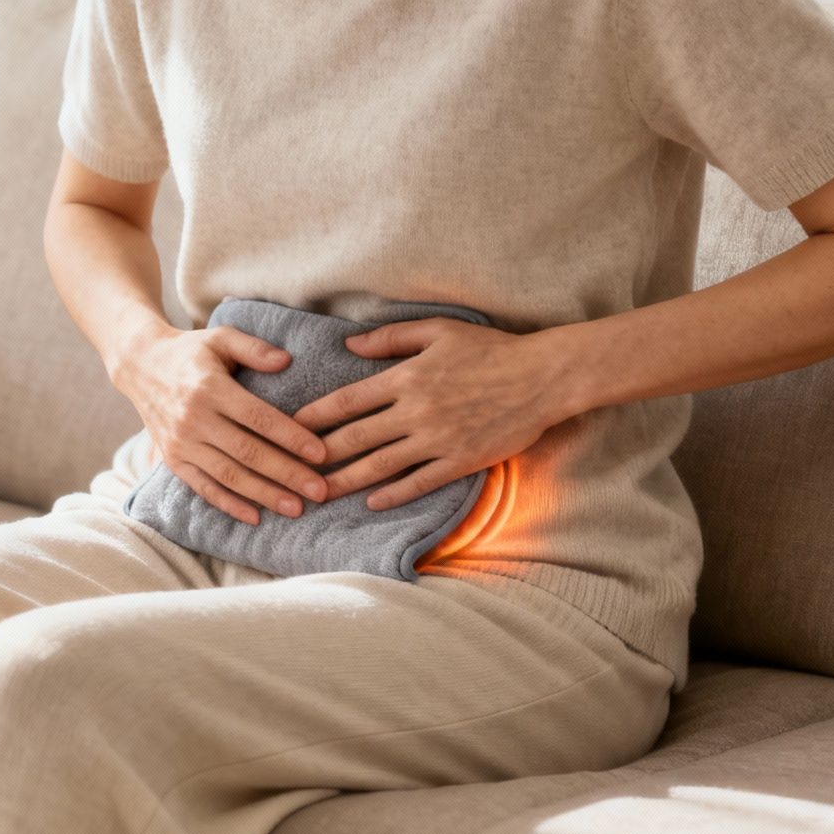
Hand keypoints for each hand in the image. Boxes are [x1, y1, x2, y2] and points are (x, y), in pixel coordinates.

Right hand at [112, 326, 328, 524]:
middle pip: (248, 452)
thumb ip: (253, 348)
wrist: (139, 366)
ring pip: (228, 475)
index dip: (291, 437)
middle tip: (320, 490)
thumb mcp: (220, 338)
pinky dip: (229, 505)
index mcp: (210, 388)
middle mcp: (193, 418)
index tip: (321, 453)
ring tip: (296, 509)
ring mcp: (181, 442)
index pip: (258, 418)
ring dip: (264, 495)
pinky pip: (203, 487)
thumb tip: (286, 361)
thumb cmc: (189, 352)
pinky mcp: (172, 459)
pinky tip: (255, 518)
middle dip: (287, 474)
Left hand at [294, 319, 575, 509]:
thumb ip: (390, 339)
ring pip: (380, 465)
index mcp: (406, 378)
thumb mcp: (438, 331)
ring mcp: (438, 439)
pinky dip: (393, 493)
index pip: (347, 401)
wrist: (543, 377)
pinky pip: (419, 481)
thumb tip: (348, 346)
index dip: (314, 417)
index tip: (290, 429)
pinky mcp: (461, 460)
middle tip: (291, 470)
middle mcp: (415, 411)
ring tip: (320, 493)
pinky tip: (372, 502)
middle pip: (355, 438)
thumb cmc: (491, 349)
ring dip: (346, 481)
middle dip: (319, 456)